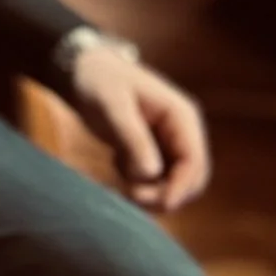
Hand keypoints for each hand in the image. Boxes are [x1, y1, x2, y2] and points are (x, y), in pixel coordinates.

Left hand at [67, 44, 211, 212]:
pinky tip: (116, 162)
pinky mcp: (153, 150)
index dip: (182, 188)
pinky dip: (139, 181)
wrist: (81, 71)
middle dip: (165, 194)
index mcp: (181, 115)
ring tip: (118, 175)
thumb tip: (152, 175)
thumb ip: (133, 138)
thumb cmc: (98, 81)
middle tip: (130, 196)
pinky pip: (155, 179)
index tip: (161, 204)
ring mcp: (169, 142)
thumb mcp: (113, 106)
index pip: (194, 161)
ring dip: (151, 190)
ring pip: (173, 182)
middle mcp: (181, 131)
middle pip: (190, 179)